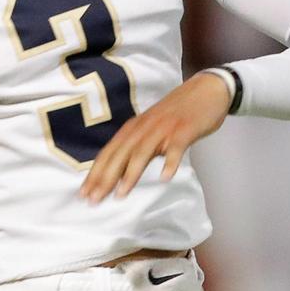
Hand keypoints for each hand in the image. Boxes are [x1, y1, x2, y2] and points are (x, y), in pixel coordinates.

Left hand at [80, 72, 232, 202]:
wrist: (205, 91)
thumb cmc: (175, 115)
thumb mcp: (150, 129)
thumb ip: (137, 147)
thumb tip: (119, 172)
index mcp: (133, 128)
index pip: (109, 153)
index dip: (95, 173)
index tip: (84, 193)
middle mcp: (144, 127)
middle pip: (120, 154)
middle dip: (105, 178)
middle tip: (93, 200)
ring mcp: (164, 128)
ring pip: (143, 152)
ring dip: (131, 173)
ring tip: (121, 194)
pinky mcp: (184, 129)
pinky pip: (176, 147)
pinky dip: (170, 162)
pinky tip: (165, 177)